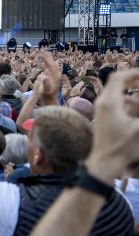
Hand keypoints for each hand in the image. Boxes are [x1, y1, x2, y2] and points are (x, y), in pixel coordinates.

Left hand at [84, 69, 138, 183]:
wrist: (105, 162)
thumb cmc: (123, 146)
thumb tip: (137, 102)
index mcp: (110, 102)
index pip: (119, 77)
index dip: (134, 72)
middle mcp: (102, 102)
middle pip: (116, 81)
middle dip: (132, 78)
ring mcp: (101, 109)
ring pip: (115, 91)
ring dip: (130, 89)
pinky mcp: (103, 116)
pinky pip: (114, 100)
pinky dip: (126, 99)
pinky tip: (135, 106)